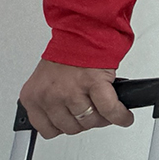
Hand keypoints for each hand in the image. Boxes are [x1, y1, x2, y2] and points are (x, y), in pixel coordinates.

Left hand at [16, 60, 132, 138]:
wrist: (84, 30)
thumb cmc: (68, 51)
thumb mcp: (47, 81)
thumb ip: (51, 101)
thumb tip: (66, 117)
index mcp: (33, 97)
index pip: (47, 130)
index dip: (65, 126)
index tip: (73, 122)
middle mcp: (50, 96)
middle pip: (71, 127)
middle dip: (85, 121)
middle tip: (93, 113)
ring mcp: (71, 91)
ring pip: (90, 121)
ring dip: (103, 119)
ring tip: (108, 112)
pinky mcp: (94, 84)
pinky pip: (108, 110)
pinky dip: (120, 115)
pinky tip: (124, 116)